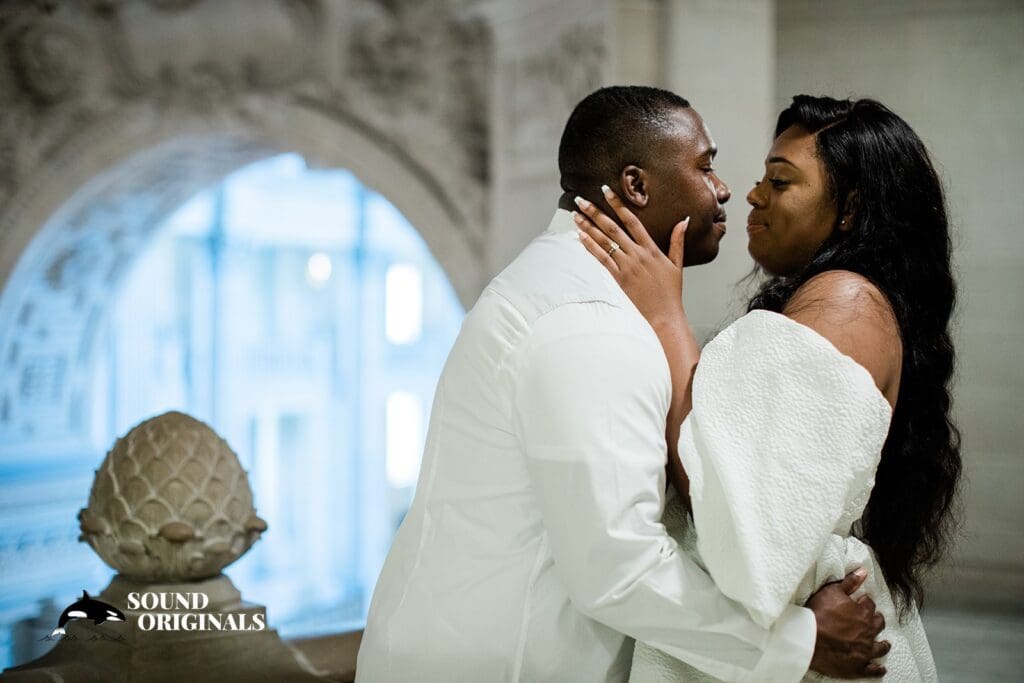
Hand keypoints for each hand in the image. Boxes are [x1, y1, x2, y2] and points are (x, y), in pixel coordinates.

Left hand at [574, 185, 688, 330]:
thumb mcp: (677, 264)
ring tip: (576, 215)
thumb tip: (684, 220)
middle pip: (613, 227)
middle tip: (581, 200)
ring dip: (588, 226)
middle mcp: (637, 254)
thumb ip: (678, 241)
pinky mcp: (618, 278)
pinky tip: (580, 236)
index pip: (632, 220)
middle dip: (595, 212)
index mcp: (651, 249)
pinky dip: (590, 246)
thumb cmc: (671, 292)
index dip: (618, 204)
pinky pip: (601, 258)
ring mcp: (627, 266)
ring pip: (604, 241)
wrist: (664, 316)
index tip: (606, 191)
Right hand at [807, 569, 890, 678]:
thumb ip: (850, 582)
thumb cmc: (819, 614)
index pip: (869, 605)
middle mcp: (868, 632)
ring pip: (880, 648)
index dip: (865, 603)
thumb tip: (863, 571)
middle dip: (876, 621)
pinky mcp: (858, 667)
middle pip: (878, 625)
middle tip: (873, 620)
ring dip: (883, 645)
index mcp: (863, 613)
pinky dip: (878, 669)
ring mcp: (865, 651)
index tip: (861, 602)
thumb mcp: (832, 591)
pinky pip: (873, 670)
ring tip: (884, 644)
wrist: (810, 639)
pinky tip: (880, 668)